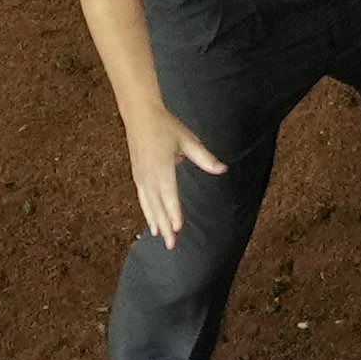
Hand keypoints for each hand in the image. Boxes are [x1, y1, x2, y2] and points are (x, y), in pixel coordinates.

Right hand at [124, 106, 225, 244]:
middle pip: (157, 205)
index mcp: (162, 166)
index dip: (173, 212)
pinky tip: (152, 222)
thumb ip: (205, 158)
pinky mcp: (137, 175)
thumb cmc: (166, 126)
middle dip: (165, 226)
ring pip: (148, 204)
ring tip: (160, 238)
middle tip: (171, 245)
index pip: (169, 194)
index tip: (178, 227)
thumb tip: (223, 168)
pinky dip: (147, 212)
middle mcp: (149, 174)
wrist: (140, 114)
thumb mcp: (188, 140)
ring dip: (155, 222)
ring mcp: (141, 176)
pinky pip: (142, 198)